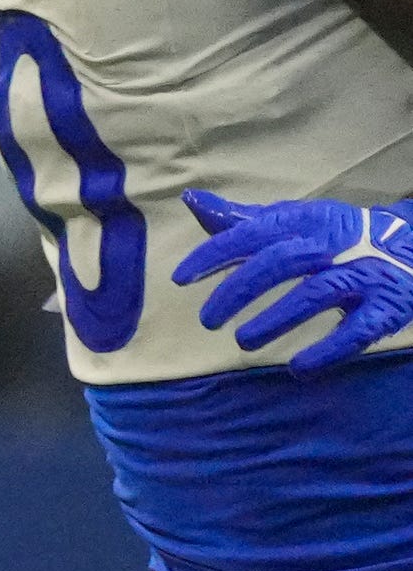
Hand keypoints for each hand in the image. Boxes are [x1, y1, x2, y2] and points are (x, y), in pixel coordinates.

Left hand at [172, 190, 412, 371]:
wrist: (412, 246)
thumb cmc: (337, 237)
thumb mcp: (294, 222)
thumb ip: (242, 220)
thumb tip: (193, 201)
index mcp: (308, 222)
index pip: (254, 232)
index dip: (216, 253)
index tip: (181, 278)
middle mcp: (335, 245)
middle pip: (281, 262)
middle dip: (238, 291)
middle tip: (208, 320)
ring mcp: (363, 275)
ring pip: (316, 295)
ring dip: (274, 320)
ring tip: (243, 341)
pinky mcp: (386, 306)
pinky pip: (357, 331)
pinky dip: (327, 351)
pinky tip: (298, 368)